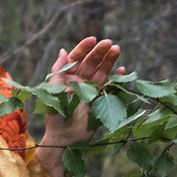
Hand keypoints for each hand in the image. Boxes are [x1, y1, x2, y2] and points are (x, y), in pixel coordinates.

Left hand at [37, 36, 122, 168]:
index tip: (93, 39)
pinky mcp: (101, 99)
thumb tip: (63, 50)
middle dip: (100, 52)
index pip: (76, 58)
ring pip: (102, 70)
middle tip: (109, 43)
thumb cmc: (56, 114)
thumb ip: (58, 70)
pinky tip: (122, 69)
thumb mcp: (54, 90)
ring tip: (117, 49)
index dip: (84, 48)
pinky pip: (111, 85)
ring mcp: (92, 89)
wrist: (65, 137)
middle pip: (91, 62)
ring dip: (110, 60)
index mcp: (67, 77)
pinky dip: (117, 77)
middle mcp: (80, 81)